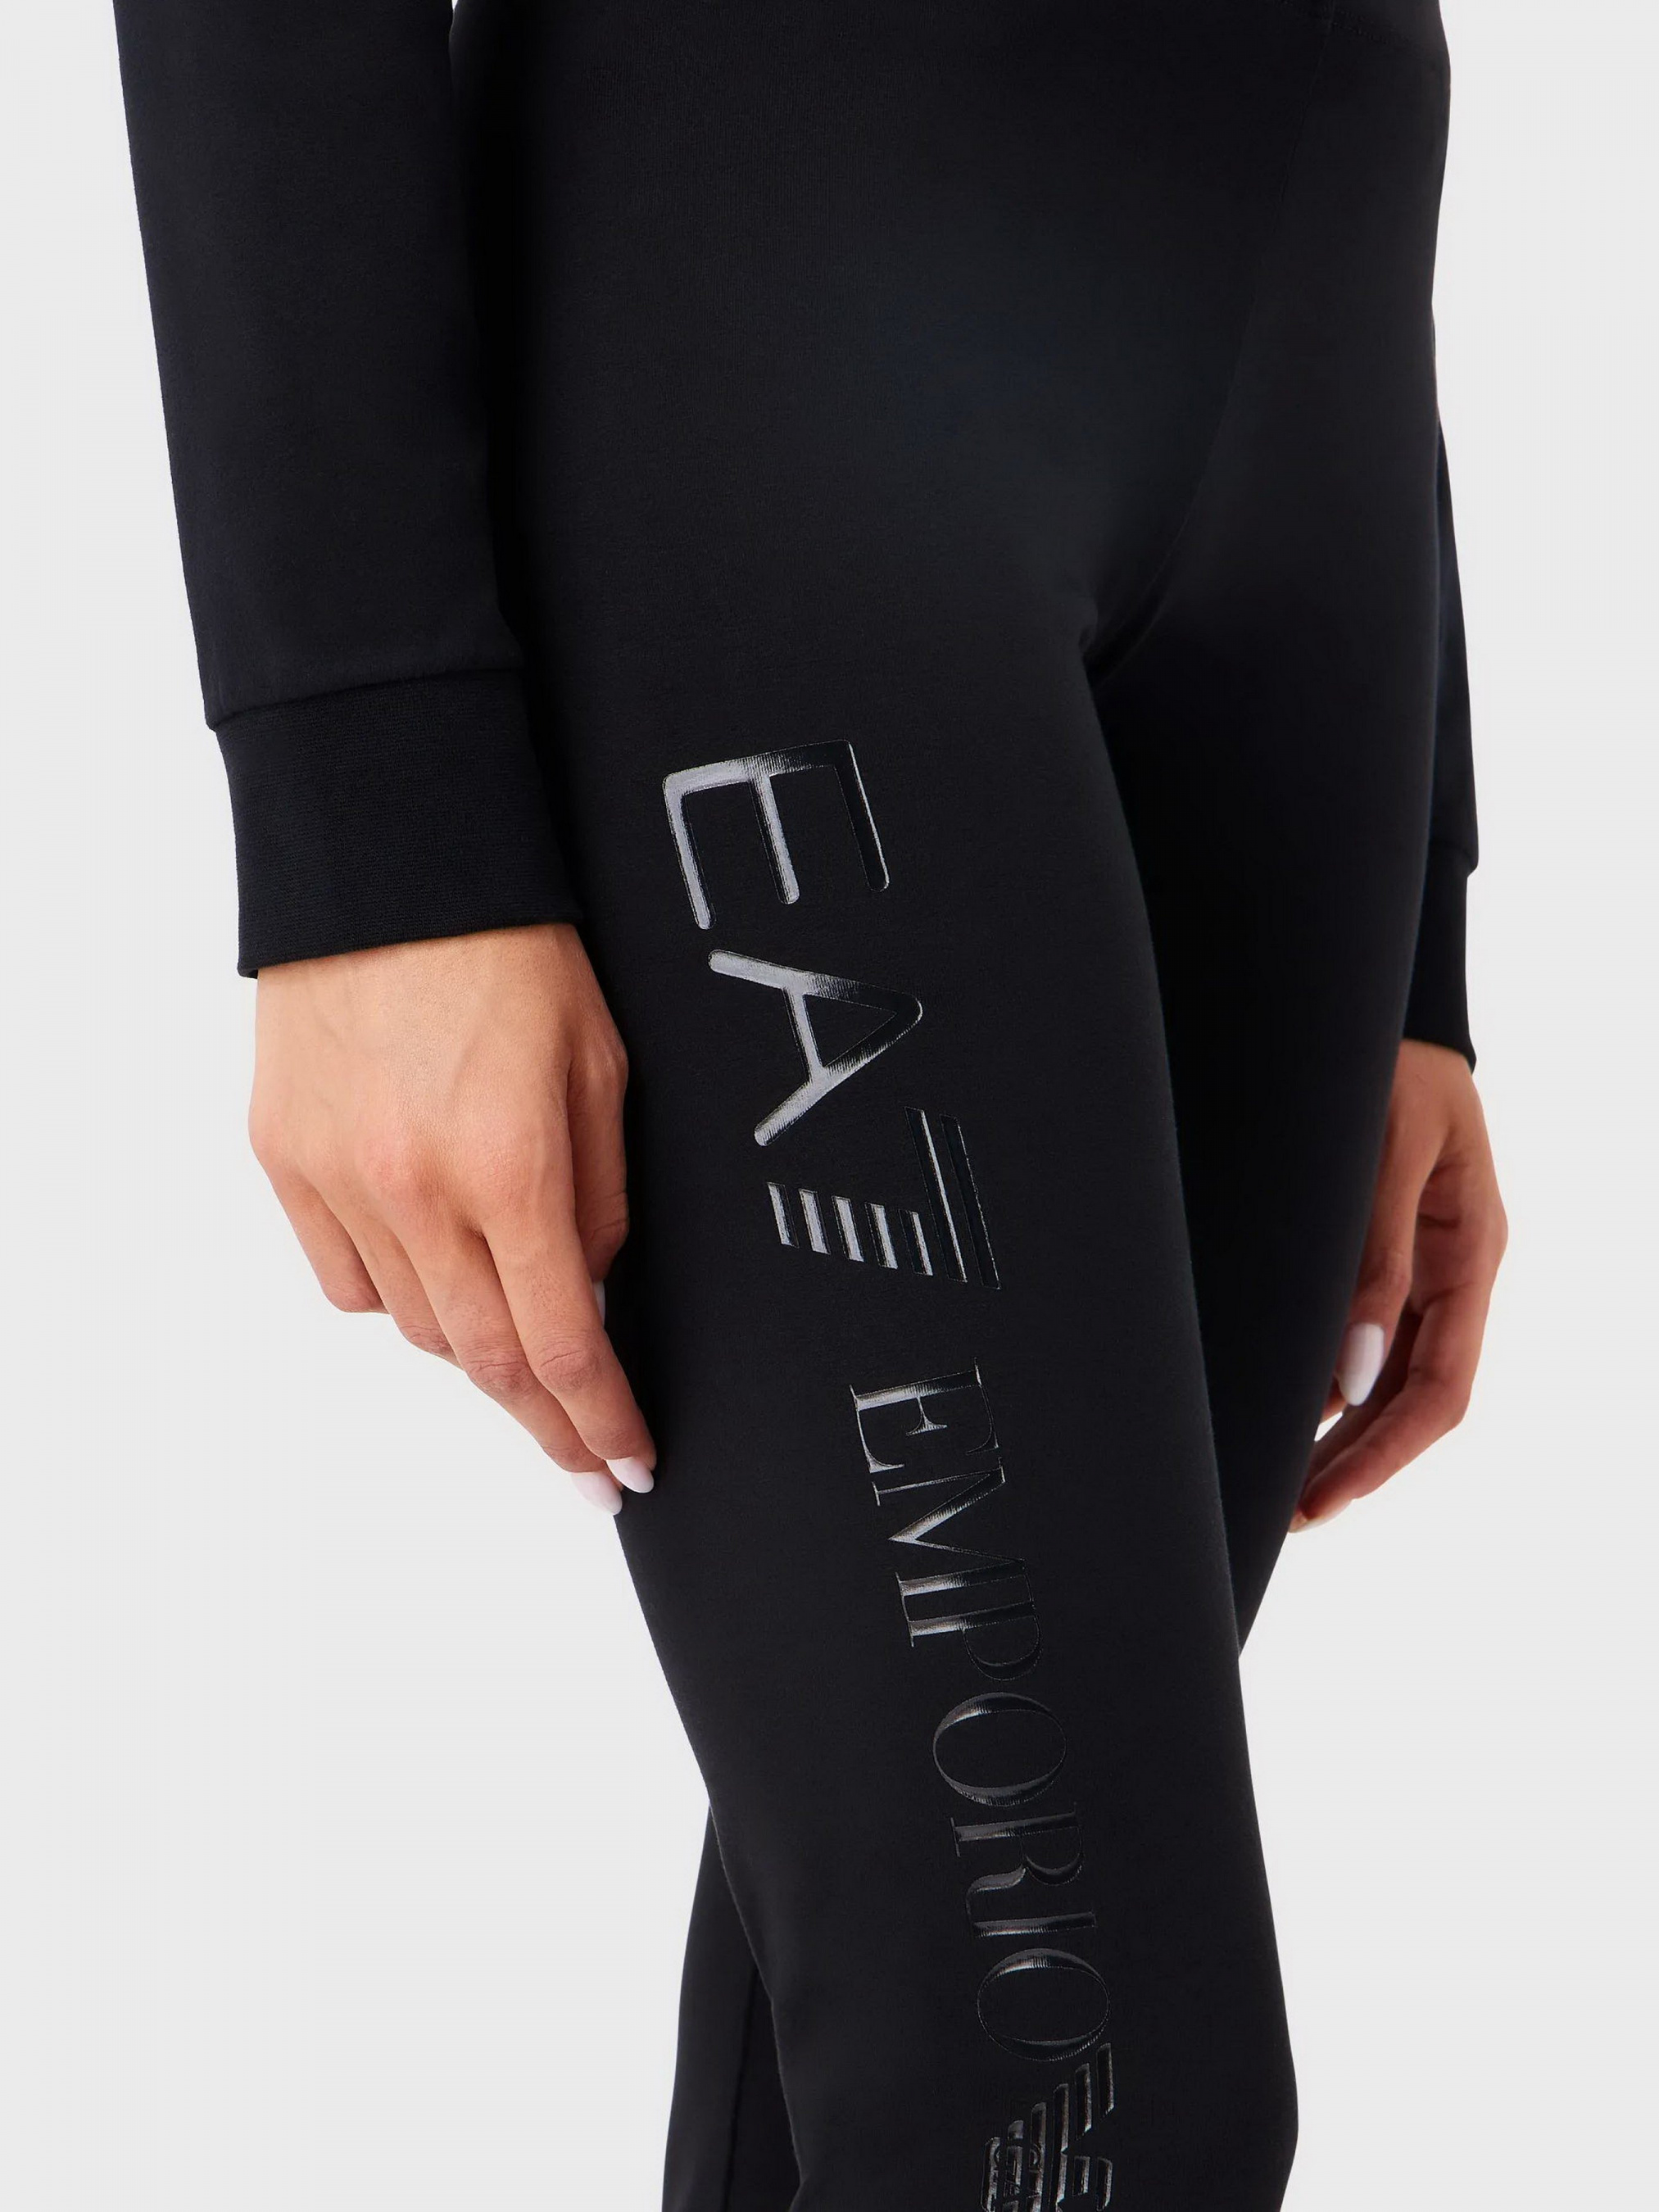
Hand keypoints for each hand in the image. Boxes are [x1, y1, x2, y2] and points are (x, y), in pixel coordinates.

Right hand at [250, 923, 653, 1513]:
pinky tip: (432, 1276)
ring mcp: (339, 1179)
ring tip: (518, 1345)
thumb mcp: (601, 1067)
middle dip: (547, 1424)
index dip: (600, 1423)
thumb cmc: (511, 947)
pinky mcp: (284, 1159)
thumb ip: (599, 1197)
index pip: (563, 1346)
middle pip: (486, 1360)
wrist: (389, 862)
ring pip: (414, 1328)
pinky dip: (396, 1297)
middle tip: (584, 1456)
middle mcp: (417, 1189)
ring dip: (475, 1353)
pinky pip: (344, 1279)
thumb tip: (590, 1292)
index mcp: (511, 1165)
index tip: (626, 1465)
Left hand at [1293, 1039, 1504, 1529]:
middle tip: (1283, 1513)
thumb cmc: (1386, 1061)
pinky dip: (1322, 1383)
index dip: (1382, 1455)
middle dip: (1353, 1463)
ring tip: (1274, 1484)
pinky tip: (1279, 1410)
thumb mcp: (1387, 1148)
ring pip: (1383, 1378)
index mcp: (1470, 1253)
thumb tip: (1350, 1374)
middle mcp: (1449, 1271)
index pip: (1440, 1389)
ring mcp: (1417, 1264)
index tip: (1323, 1499)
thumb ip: (1374, 1256)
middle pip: (1411, 1399)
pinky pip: (1360, 1337)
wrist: (1375, 1010)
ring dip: (1335, 1435)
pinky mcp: (1377, 1250)